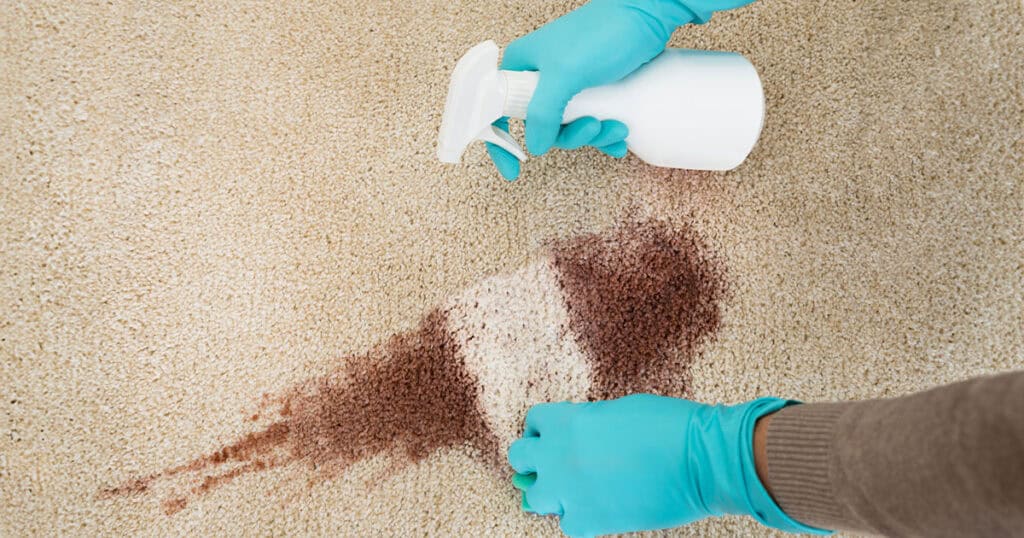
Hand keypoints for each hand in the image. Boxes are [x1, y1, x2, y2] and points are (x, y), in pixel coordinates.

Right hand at [487, 0, 758, 179]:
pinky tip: (621, 135)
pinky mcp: (594, 88)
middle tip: (592, 127)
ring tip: (617, 126)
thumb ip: (543, 112)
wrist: (650, 14)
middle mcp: (541, 76)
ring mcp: (569, 83)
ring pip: (570, 127)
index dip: (501, 143)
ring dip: (594, 135)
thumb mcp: (566, 74)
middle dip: (570, 136)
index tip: (514, 170)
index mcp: (522, 66)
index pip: (497, 110)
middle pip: (542, 126)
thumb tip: (535, 147)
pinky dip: (605, 133)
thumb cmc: (603, 33)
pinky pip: (591, 121)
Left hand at [508, 394, 824, 536]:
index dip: (546, 430)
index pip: (533, 423)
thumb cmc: (670, 426)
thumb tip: (577, 436)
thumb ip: (588, 423)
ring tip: (573, 489)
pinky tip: (599, 507)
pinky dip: (579, 517)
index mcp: (567, 421)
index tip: (557, 437)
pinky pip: (566, 523)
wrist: (702, 459)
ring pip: (532, 497)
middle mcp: (558, 455)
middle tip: (557, 464)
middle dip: (535, 460)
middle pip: (518, 458)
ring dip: (549, 492)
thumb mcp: (619, 410)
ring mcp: (569, 490)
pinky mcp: (589, 521)